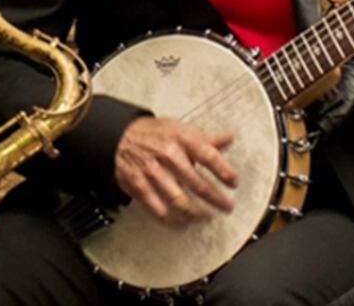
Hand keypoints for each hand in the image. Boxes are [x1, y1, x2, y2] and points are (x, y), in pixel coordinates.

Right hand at [115, 117, 236, 226]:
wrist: (119, 137)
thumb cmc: (153, 134)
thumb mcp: (180, 129)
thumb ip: (205, 139)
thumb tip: (228, 139)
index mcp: (181, 138)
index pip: (208, 156)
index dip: (224, 171)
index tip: (234, 183)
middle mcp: (168, 155)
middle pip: (198, 184)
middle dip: (217, 200)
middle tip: (227, 207)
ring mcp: (153, 172)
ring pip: (180, 201)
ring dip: (198, 214)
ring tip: (207, 218)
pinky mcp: (140, 187)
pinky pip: (159, 210)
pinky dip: (174, 221)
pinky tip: (184, 224)